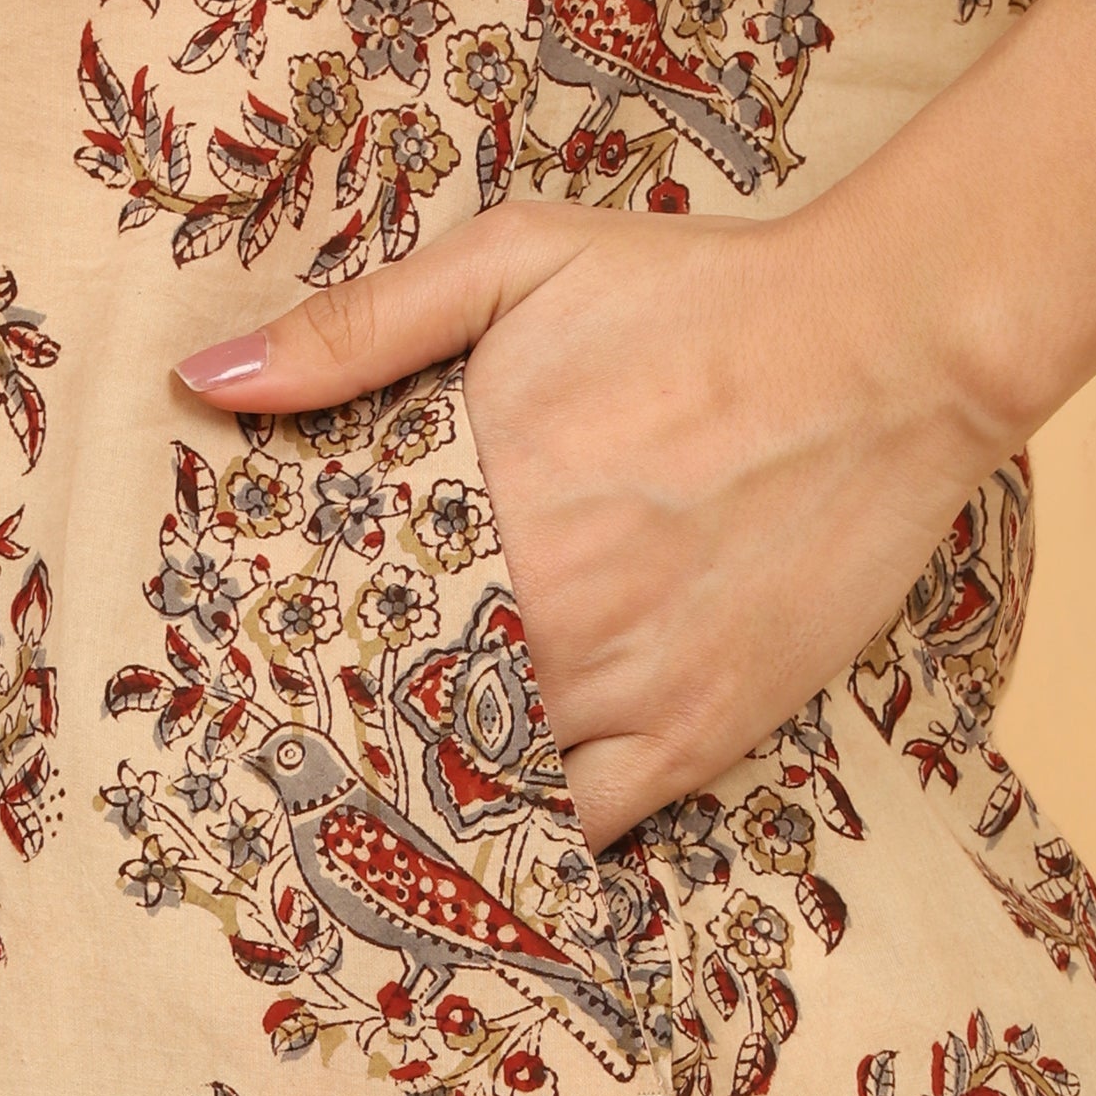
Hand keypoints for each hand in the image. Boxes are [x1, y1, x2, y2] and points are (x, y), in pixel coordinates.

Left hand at [174, 0, 1095, 851]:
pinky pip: (583, 827)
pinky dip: (530, 834)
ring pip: (479, 784)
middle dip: (341, 731)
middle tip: (290, 751)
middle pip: (391, 715)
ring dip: (426, 788)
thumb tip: (208, 381)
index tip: (244, 674)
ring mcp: (624, 690)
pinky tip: (493, 828)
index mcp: (473, 505)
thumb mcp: (517, 261)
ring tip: (369, 806)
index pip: (326, 622)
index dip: (278, 657)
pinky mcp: (698, 736)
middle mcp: (540, 617)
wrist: (887, 351)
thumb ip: (359, 327)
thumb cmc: (700, 298)